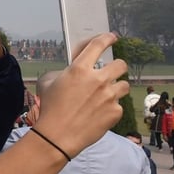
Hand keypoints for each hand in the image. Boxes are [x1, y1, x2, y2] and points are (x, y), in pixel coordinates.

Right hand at [32, 33, 128, 157]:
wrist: (58, 136)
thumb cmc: (50, 109)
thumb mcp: (49, 84)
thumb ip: (64, 73)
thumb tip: (71, 72)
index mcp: (79, 69)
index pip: (98, 45)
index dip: (107, 39)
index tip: (111, 37)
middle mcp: (98, 80)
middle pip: (120, 64)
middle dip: (117, 66)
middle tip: (111, 72)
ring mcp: (109, 96)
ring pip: (123, 85)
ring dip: (116, 88)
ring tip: (105, 96)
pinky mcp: (116, 112)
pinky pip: (119, 105)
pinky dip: (111, 108)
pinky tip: (100, 113)